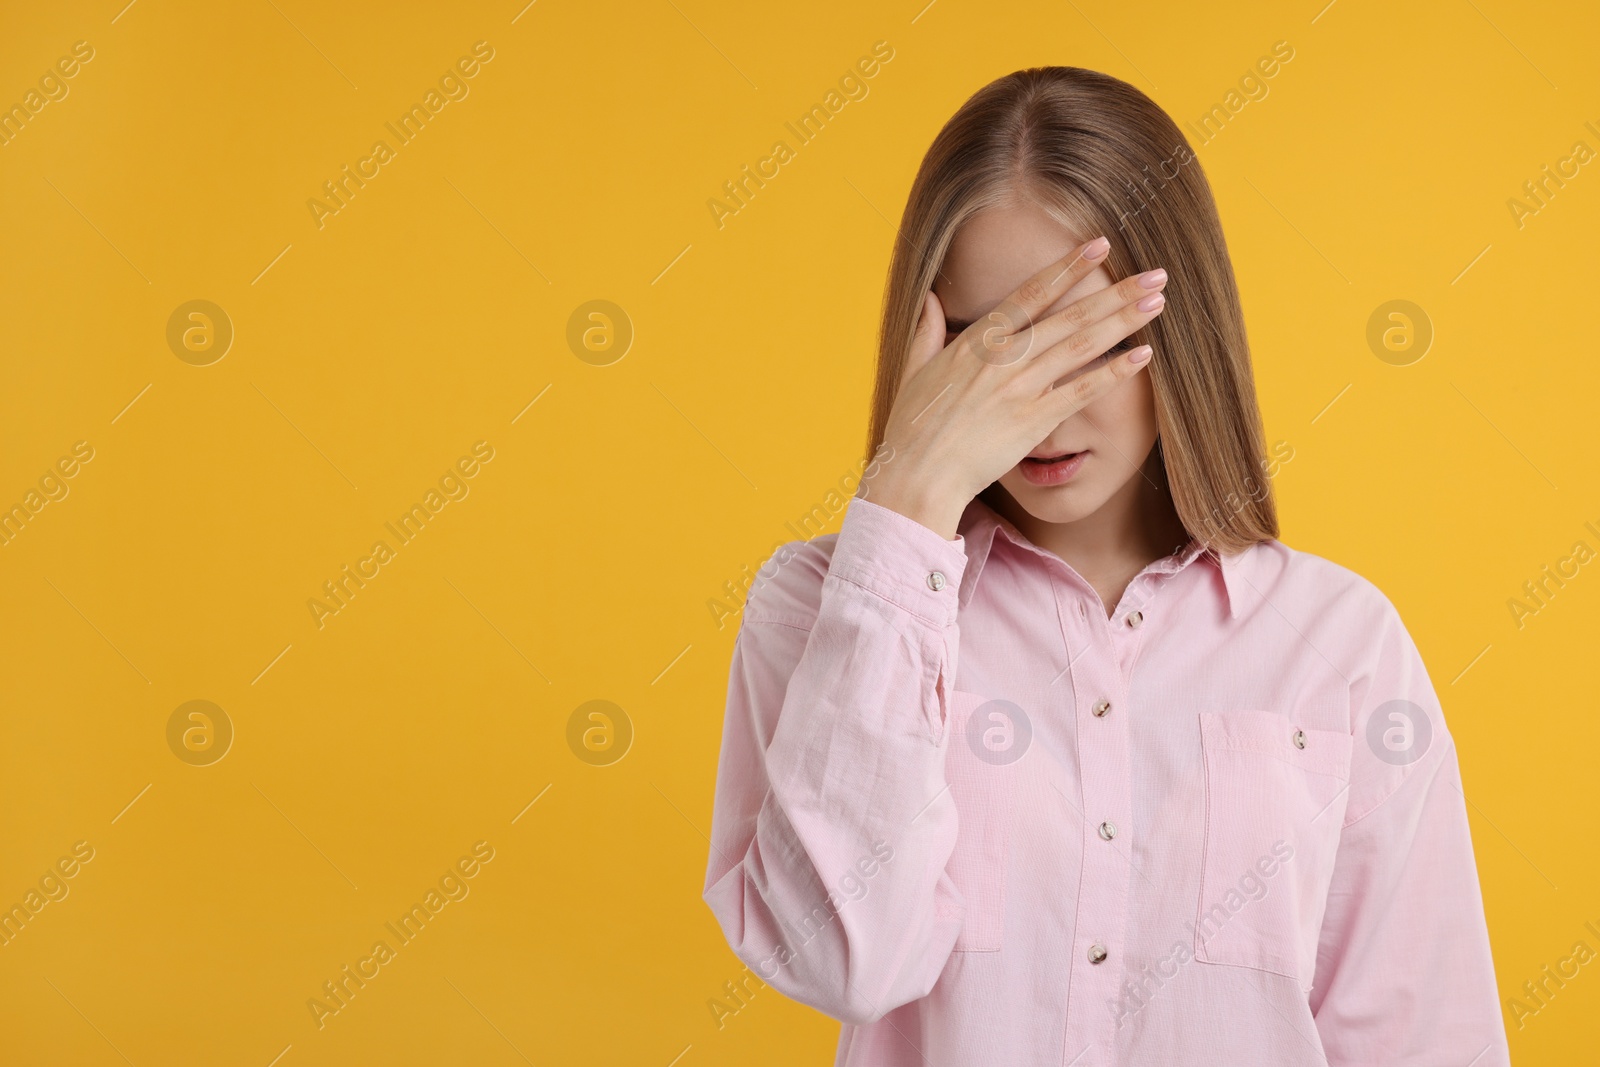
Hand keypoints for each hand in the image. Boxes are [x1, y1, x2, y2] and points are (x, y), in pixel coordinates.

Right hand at [860, 235, 1166, 539]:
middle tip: (1155, 274)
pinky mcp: (1034, 422)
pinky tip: (1143, 355)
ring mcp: (1021, 389)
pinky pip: (1081, 393)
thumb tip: (931, 298)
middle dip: (1116, 292)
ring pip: (1081, 346)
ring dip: (1122, 321)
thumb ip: (926, 330)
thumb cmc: (911, 428)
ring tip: (1157, 301)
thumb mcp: (913, 370)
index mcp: (976, 340)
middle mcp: (1003, 358)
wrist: (917, 475)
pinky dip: (1113, 373)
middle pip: (1070, 315)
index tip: (1099, 245)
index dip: (1068, 267)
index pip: (1031, 293)